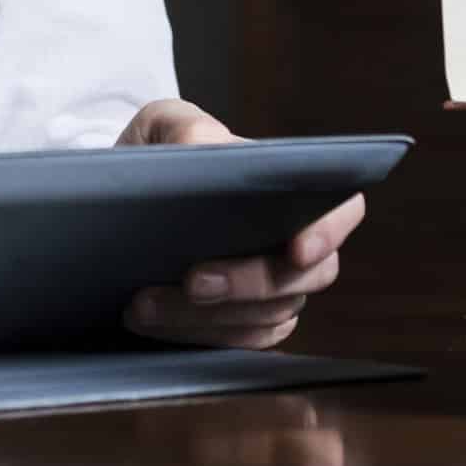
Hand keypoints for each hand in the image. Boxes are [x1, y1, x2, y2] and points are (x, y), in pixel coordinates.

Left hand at [113, 99, 366, 350]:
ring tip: (144, 304)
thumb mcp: (161, 124)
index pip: (341, 209)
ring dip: (208, 318)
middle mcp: (292, 241)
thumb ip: (185, 128)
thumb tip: (206, 148)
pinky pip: (239, 341)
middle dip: (248, 284)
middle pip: (304, 277)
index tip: (297, 249)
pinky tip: (151, 323)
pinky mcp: (241, 320)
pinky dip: (198, 335)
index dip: (328, 232)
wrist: (124, 200)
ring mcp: (271, 287)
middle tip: (192, 281)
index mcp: (288, 186)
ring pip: (267, 316)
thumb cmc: (158, 152)